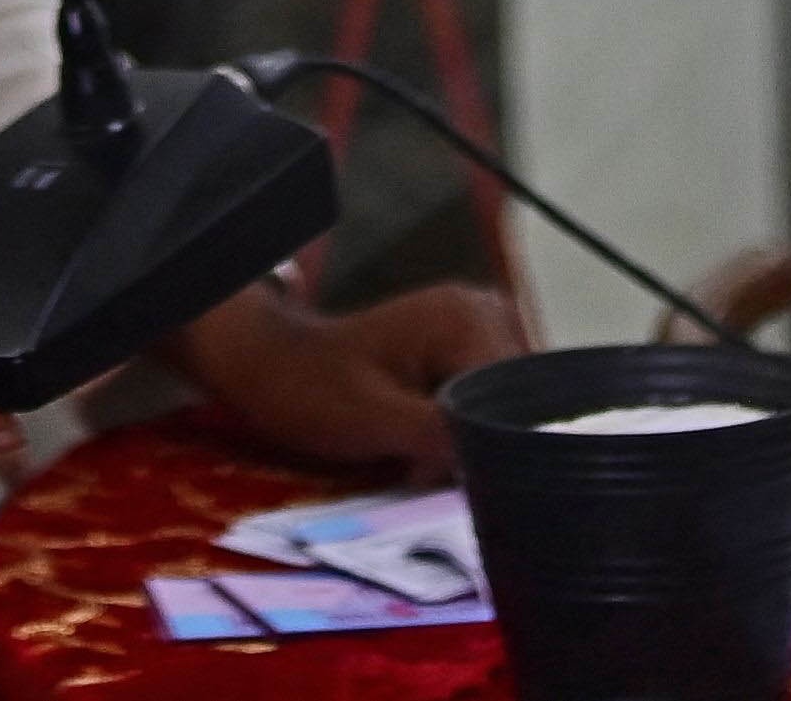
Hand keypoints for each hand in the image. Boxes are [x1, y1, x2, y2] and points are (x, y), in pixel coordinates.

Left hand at [160, 282, 524, 479]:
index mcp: (468, 319)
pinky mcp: (470, 354)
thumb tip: (503, 463)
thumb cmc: (309, 389)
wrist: (272, 367)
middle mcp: (488, 313)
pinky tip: (422, 449)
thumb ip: (442, 437)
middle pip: (518, 406)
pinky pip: (488, 407)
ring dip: (471, 446)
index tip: (438, 477)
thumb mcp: (373, 421)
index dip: (488, 449)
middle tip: (418, 469)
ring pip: (506, 413)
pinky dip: (463, 437)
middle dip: (480, 448)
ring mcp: (481, 330)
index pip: (515, 401)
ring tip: (414, 458)